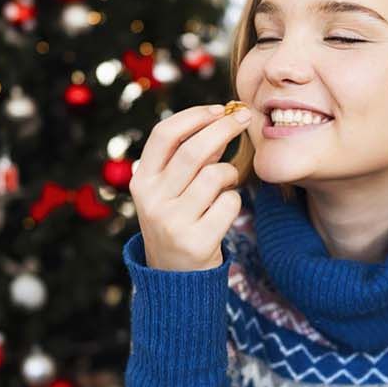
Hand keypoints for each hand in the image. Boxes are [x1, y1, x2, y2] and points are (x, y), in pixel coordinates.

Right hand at [130, 102, 255, 270]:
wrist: (173, 277)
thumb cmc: (178, 221)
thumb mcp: (169, 190)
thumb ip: (189, 158)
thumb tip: (221, 117)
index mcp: (141, 181)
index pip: (164, 134)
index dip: (194, 115)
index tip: (219, 108)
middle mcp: (152, 200)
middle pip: (193, 150)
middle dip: (224, 128)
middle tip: (245, 118)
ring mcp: (173, 222)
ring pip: (215, 176)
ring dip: (230, 172)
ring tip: (227, 182)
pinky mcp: (197, 242)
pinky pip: (230, 203)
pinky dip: (234, 200)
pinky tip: (224, 210)